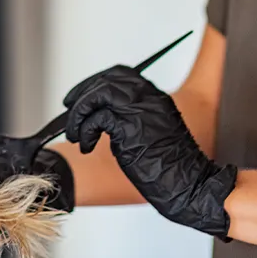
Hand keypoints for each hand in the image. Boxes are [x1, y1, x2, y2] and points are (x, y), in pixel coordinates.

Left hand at [63, 65, 236, 239]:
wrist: (187, 182)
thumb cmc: (169, 165)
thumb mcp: (151, 131)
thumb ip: (130, 117)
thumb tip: (99, 116)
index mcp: (154, 96)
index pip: (118, 74)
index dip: (94, 82)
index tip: (80, 96)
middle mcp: (147, 97)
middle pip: (105, 81)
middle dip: (81, 94)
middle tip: (69, 110)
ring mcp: (139, 110)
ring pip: (97, 95)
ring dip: (79, 114)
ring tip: (77, 134)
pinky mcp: (129, 127)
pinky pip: (96, 119)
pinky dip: (85, 132)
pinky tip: (87, 146)